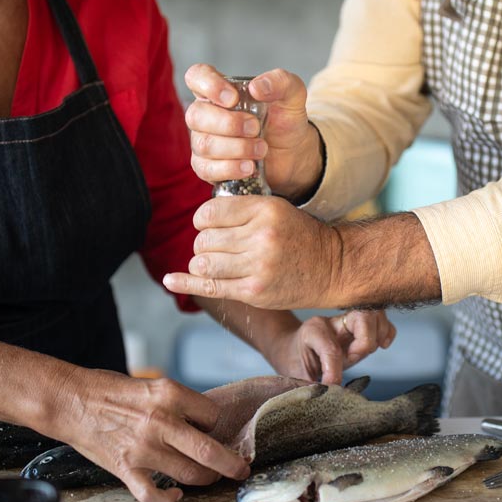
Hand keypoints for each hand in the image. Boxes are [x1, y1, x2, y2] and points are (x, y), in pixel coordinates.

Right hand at [51, 369, 248, 501]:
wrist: (70, 400)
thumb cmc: (109, 390)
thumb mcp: (151, 386)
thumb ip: (177, 404)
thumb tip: (203, 425)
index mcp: (169, 394)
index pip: (212, 416)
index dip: (215, 425)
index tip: (211, 430)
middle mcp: (160, 421)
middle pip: (210, 451)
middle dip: (232, 464)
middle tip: (241, 468)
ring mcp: (143, 448)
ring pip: (190, 474)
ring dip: (205, 479)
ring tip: (209, 478)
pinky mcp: (126, 469)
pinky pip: (154, 496)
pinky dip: (169, 501)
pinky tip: (176, 496)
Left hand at [165, 195, 341, 309]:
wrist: (331, 267)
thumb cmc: (299, 236)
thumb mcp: (276, 209)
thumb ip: (241, 210)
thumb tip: (200, 218)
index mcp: (265, 210)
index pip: (210, 213)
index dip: (203, 220)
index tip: (209, 226)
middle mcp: (261, 237)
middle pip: (204, 239)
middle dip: (204, 244)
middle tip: (219, 247)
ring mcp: (258, 266)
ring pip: (203, 263)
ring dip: (202, 263)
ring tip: (215, 263)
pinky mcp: (254, 291)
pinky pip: (209, 286)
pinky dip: (185, 283)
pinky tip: (170, 280)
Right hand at [184, 64, 322, 198]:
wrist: (293, 154)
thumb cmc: (284, 120)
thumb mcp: (292, 95)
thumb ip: (280, 82)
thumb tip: (256, 87)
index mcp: (220, 91)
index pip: (196, 77)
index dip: (208, 85)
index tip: (233, 98)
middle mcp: (206, 114)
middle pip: (195, 115)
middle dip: (229, 124)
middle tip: (256, 128)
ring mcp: (203, 141)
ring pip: (203, 144)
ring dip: (236, 148)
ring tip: (261, 149)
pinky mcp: (207, 167)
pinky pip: (206, 168)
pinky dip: (230, 168)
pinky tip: (249, 167)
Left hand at [266, 311, 397, 383]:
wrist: (292, 348)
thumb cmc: (295, 361)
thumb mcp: (296, 374)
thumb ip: (311, 385)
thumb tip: (329, 395)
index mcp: (313, 331)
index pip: (332, 348)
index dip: (334, 371)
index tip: (332, 386)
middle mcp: (332, 321)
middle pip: (362, 317)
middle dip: (364, 343)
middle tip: (351, 359)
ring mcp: (348, 320)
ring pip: (375, 315)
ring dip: (376, 337)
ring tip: (362, 353)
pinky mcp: (360, 324)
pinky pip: (382, 320)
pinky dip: (386, 333)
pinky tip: (380, 346)